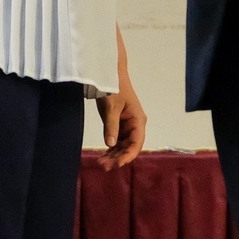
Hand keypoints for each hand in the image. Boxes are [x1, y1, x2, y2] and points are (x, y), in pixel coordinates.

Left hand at [97, 27, 145, 169]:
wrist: (108, 72)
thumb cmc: (113, 87)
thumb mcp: (111, 107)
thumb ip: (111, 126)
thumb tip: (111, 145)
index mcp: (138, 120)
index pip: (136, 143)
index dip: (128, 155)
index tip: (117, 164)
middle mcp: (135, 125)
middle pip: (129, 146)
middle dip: (118, 157)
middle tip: (104, 166)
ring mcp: (127, 125)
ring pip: (123, 145)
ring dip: (114, 155)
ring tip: (101, 163)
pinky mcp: (119, 123)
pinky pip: (117, 140)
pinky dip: (111, 148)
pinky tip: (103, 155)